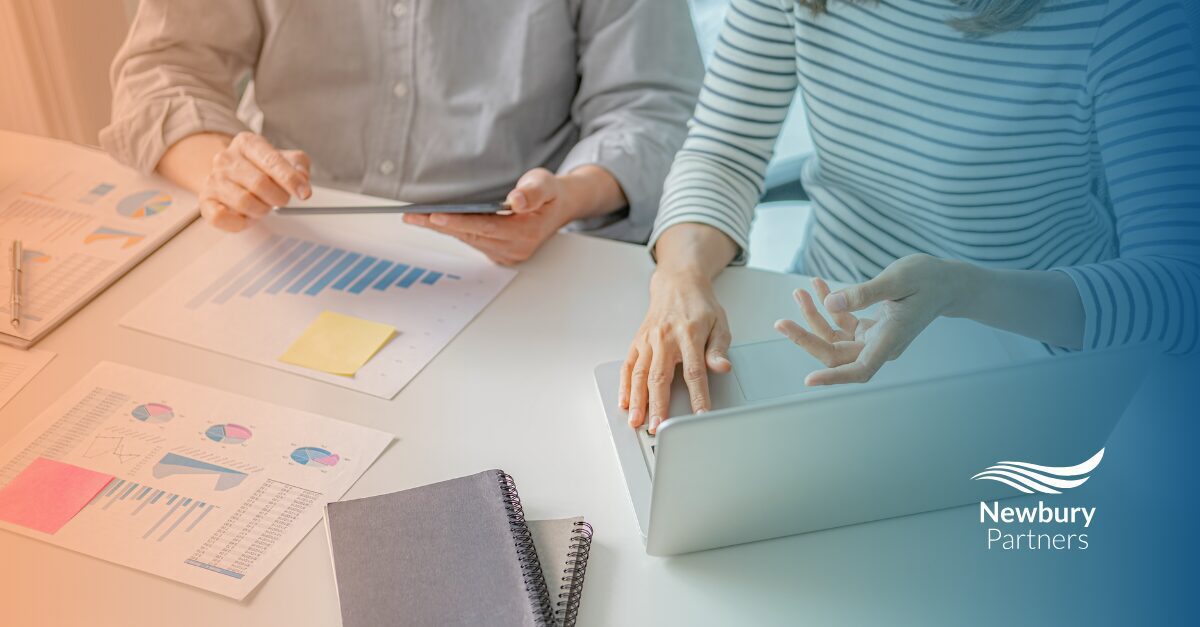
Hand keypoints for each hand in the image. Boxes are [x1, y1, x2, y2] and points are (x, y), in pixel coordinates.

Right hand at [199, 132, 311, 231]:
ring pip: (244, 202)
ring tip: (263, 205)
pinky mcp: (205, 200)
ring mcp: (213, 179)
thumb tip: (302, 177)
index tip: (305, 193)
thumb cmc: (261, 170)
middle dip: (278, 197)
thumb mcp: (285, 160)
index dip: (290, 179)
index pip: (271, 160)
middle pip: (260, 183)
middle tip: (281, 200)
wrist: (230, 177)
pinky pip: (222, 218)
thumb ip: (298, 165)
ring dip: (261, 210)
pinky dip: (241, 222)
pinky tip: (247, 215)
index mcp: (247, 143)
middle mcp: (226, 158)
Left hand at [403, 166, 624, 264]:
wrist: (559, 206)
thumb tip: (517, 200)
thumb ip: (533, 191)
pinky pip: (472, 241)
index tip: (435, 216)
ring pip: (469, 239)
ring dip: (442, 228)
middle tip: (411, 216)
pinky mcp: (499, 252)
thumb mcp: (546, 183)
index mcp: (526, 233)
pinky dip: (454, 230)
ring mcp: (507, 253)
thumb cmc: (549, 193)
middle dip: (439, 225)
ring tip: (415, 217)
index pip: (486, 227)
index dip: (459, 222)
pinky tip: (434, 221)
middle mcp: (515, 248)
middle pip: (470, 235)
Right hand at [620, 270, 732, 434]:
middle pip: (660, 376)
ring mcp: (648, 340)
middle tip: (659, 426)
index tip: (699, 416)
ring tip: (636, 421)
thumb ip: (718, 348)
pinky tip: (624, 402)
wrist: (677, 283)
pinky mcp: (638, 341)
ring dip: (637, 400)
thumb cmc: (700, 306)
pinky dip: (625, 385)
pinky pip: (629, 366)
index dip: (698, 396)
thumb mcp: (719, 323)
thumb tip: (722, 367)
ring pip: (640, 374)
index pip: (694, 371)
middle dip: (658, 405)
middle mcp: (665, 337)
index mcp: (690, 334)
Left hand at [774, 254, 969, 384]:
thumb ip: (863, 293)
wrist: (948, 282)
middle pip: (836, 353)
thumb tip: (830, 304)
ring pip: (834, 337)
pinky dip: (829, 306)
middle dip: (807, 338)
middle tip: (780, 322)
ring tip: (801, 291)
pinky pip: (841, 322)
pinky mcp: (870, 327)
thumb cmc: (928, 279)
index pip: (860, 369)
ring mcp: (873, 338)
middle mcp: (880, 345)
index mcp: (891, 340)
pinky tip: (818, 285)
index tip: (809, 380)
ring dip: (814, 316)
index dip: (834, 378)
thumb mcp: (897, 279)